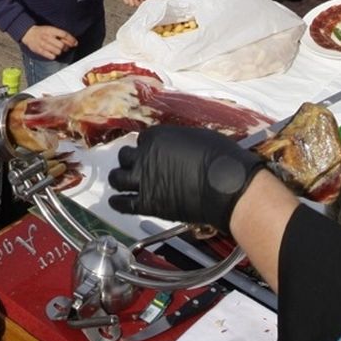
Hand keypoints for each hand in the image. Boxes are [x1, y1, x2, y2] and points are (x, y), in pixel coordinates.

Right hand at [20, 24, 77, 59]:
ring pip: (58, 52)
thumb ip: (60, 34)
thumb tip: (72, 41)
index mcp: (51, 30)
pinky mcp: (40, 51)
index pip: (64, 35)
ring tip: (59, 50)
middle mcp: (47, 37)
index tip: (75, 43)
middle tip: (66, 47)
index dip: (71, 39)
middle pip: (62, 45)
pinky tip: (53, 52)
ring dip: (61, 52)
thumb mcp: (51, 29)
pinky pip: (52, 56)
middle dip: (66, 47)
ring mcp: (43, 44)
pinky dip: (54, 56)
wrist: (28, 33)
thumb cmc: (42, 31)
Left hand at [108, 127, 265, 231]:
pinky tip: (115, 202)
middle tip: (135, 166)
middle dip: (130, 160)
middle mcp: (145, 156)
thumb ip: (179, 143)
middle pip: (126, 156)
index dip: (148, 147)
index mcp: (157, 136)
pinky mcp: (148, 203)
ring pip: (117, 178)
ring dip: (119, 179)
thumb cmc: (220, 159)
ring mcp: (144, 180)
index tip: (152, 153)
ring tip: (120, 181)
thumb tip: (179, 149)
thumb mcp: (199, 138)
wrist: (225, 185)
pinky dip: (117, 203)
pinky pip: (124, 203)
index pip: (143, 140)